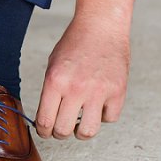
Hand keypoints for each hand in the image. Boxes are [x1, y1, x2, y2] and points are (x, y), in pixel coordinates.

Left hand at [35, 0, 138, 139]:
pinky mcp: (118, 91)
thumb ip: (50, 92)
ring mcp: (99, 91)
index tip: (45, 131)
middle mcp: (76, 88)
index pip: (44, 121)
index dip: (43, 131)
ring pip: (87, 132)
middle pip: (63, 131)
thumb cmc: (74, 45)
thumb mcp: (52, 65)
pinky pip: (109, 118)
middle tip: (60, 128)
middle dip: (59, 133)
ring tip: (79, 124)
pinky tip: (99, 105)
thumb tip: (46, 120)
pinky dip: (103, 116)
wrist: (101, 26)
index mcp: (55, 81)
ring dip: (80, 132)